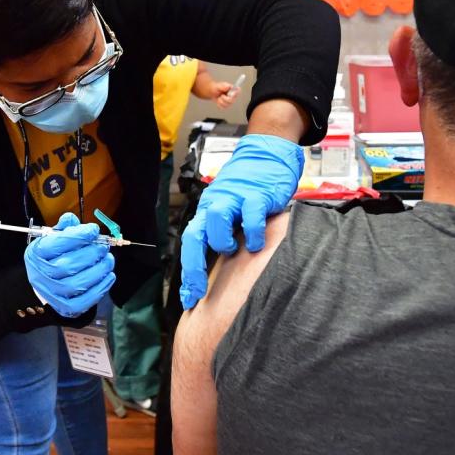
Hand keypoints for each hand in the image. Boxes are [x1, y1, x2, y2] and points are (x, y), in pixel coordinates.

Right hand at [23, 212, 115, 317]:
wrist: (45, 285)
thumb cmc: (52, 258)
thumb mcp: (52, 239)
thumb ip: (64, 228)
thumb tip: (71, 219)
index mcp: (37, 254)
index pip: (56, 244)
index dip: (78, 236)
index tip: (93, 230)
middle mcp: (41, 275)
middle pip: (67, 266)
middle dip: (91, 253)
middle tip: (104, 247)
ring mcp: (53, 294)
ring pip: (78, 284)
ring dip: (99, 270)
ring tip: (108, 260)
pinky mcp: (66, 308)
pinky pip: (86, 300)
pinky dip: (101, 287)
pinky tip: (108, 276)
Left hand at [179, 134, 302, 309]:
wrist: (266, 156)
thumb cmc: (249, 190)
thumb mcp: (231, 212)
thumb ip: (224, 235)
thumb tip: (218, 270)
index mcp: (207, 212)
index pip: (190, 243)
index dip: (188, 273)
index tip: (189, 299)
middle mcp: (216, 204)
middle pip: (195, 235)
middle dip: (193, 267)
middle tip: (198, 290)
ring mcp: (235, 197)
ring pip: (216, 219)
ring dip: (222, 240)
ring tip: (233, 249)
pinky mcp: (258, 194)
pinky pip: (251, 213)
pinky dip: (253, 232)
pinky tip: (256, 244)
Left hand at [212, 82, 237, 109]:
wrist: (213, 92)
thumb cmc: (218, 87)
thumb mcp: (220, 85)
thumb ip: (224, 86)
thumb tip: (228, 87)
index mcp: (233, 89)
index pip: (238, 91)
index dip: (234, 93)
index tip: (229, 94)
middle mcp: (233, 96)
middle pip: (231, 101)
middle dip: (225, 99)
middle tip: (222, 95)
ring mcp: (230, 101)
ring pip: (227, 105)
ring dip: (221, 101)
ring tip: (219, 97)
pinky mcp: (226, 105)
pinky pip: (223, 107)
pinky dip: (219, 104)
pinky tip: (219, 100)